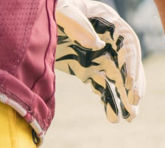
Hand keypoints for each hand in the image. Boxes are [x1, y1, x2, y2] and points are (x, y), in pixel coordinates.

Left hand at [55, 0, 145, 122]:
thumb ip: (76, 22)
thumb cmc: (48, 10)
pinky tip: (113, 118)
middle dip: (132, 85)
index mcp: (108, 22)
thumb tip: (97, 44)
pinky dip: (108, 102)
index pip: (128, 44)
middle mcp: (108, 40)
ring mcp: (98, 56)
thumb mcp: (60, 12)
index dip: (132, 64)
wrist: (29, 21)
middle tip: (134, 104)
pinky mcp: (87, 69)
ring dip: (124, 98)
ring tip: (130, 118)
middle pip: (127, 64)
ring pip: (117, 79)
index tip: (130, 83)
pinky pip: (102, 87)